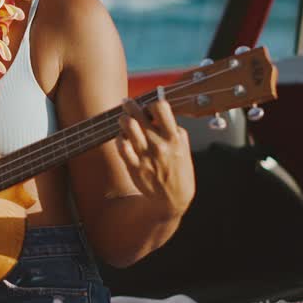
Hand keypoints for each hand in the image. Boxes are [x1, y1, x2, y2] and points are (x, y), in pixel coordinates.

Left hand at [116, 90, 195, 215]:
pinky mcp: (134, 166)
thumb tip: (157, 113)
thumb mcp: (183, 147)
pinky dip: (120, 138)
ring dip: (123, 119)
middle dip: (130, 105)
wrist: (173, 200)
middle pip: (138, 114)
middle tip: (127, 103)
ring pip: (127, 126)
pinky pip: (120, 145)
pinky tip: (123, 138)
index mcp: (174, 138)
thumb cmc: (179, 170)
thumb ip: (172, 129)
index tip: (149, 106)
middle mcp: (159, 144)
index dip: (152, 103)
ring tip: (124, 120)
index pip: (161, 107)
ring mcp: (145, 155)